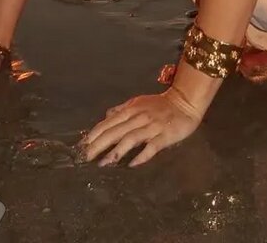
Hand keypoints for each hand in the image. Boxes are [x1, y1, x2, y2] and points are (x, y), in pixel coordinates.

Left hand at [79, 87, 203, 167]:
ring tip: (102, 163)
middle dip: (99, 144)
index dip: (94, 134)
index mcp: (132, 109)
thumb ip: (122, 110)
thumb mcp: (139, 102)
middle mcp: (139, 117)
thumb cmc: (160, 104)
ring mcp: (152, 127)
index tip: (82, 146)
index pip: (109, 122)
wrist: (185, 102)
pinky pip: (151, 147)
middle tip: (85, 158)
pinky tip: (131, 165)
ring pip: (130, 139)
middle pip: (116, 131)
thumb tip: (106, 116)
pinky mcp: (164, 136)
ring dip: (115, 151)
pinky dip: (141, 156)